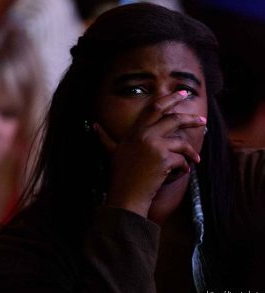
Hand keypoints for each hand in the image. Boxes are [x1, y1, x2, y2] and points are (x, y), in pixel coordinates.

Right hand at [94, 91, 205, 217]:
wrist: (126, 194)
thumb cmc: (120, 173)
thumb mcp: (112, 151)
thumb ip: (105, 137)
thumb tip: (94, 126)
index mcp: (135, 131)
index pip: (155, 108)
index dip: (170, 98)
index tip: (183, 93)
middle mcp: (145, 135)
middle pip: (173, 119)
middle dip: (191, 119)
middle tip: (202, 121)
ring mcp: (155, 146)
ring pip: (181, 142)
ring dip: (190, 152)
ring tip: (195, 159)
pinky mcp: (163, 160)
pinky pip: (181, 160)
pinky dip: (184, 166)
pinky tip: (181, 172)